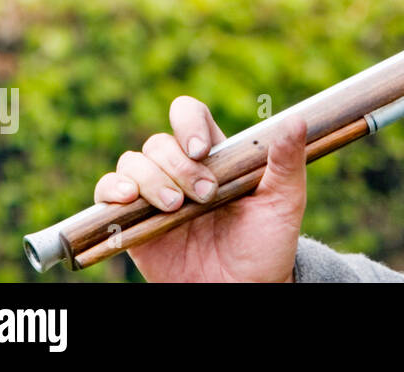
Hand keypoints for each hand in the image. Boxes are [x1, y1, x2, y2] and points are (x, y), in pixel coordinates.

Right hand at [93, 96, 306, 281]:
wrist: (244, 289)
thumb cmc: (266, 244)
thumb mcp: (284, 202)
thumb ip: (287, 162)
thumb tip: (296, 121)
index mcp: (215, 157)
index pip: (190, 115)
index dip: (188, 122)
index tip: (201, 150)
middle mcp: (181, 170)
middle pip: (160, 142)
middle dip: (180, 167)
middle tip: (205, 196)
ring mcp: (155, 195)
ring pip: (133, 162)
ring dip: (150, 179)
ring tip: (175, 206)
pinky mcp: (133, 222)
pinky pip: (107, 193)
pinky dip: (111, 190)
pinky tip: (128, 200)